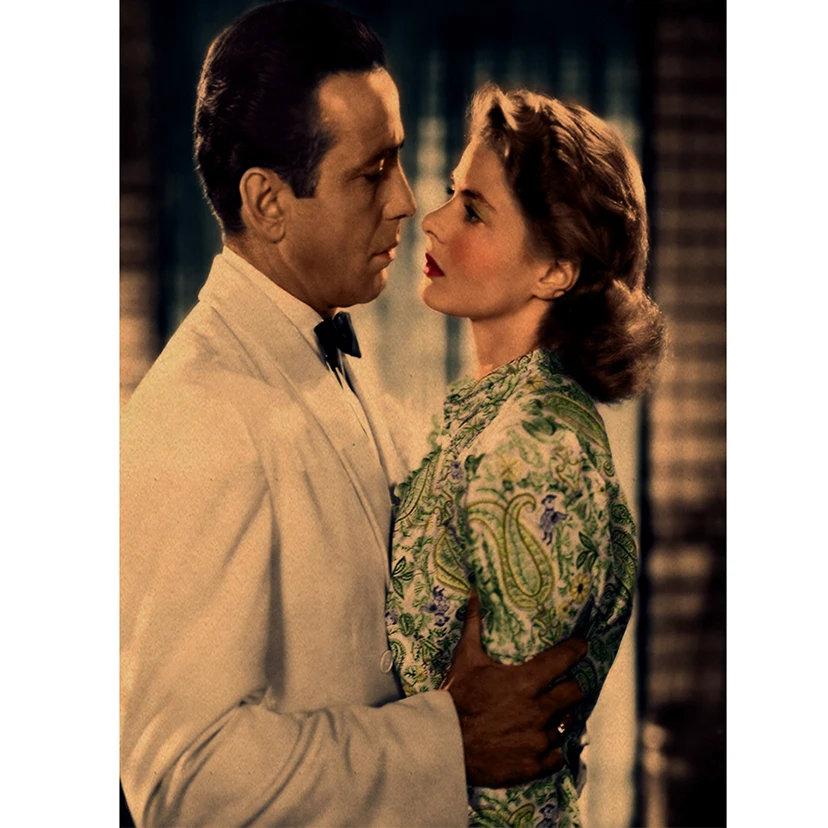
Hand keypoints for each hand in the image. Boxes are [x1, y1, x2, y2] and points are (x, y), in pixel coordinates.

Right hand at [442, 592, 586, 787]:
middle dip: (571, 686)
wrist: (445, 744)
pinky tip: (538, 742)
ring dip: (558, 718)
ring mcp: (539, 739)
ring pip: (566, 724)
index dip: (577, 649)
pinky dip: (550, 749)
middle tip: (563, 684)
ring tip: (547, 714)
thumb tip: (474, 593)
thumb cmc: (456, 698)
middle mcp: (539, 710)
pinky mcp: (535, 765)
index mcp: (527, 681)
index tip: (581, 646)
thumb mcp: (465, 659)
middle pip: (575, 692)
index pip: (565, 659)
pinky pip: (556, 755)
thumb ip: (474, 625)